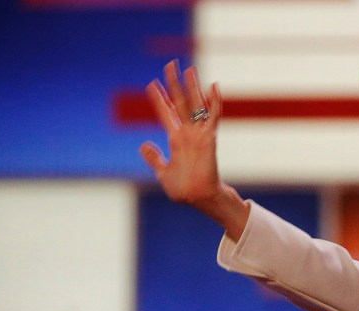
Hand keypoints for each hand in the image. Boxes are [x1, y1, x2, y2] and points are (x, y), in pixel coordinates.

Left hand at [139, 61, 225, 210]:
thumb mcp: (162, 172)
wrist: (198, 198)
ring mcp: (199, 134)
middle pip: (180, 102)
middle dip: (174, 84)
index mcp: (175, 140)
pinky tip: (214, 87)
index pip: (166, 113)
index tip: (152, 84)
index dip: (159, 99)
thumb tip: (144, 145)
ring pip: (196, 105)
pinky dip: (214, 102)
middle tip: (170, 65)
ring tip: (189, 70)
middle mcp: (187, 133)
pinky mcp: (210, 138)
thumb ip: (154, 158)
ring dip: (192, 87)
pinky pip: (213, 117)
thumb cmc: (182, 189)